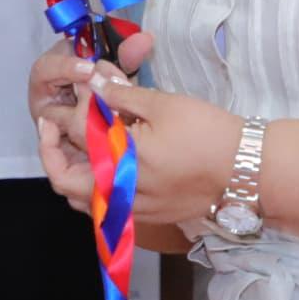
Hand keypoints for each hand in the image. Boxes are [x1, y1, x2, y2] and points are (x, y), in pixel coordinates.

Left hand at [37, 54, 236, 233]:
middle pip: (63, 179)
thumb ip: (122, 96)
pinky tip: (102, 164)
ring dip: (69, 171)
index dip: (74, 103)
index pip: (78, 131)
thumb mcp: (165, 105)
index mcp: (121, 159)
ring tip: (73, 143)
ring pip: (80, 199)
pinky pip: (103, 207)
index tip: (80, 85)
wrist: (247, 172)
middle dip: (51, 149)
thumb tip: (95, 82)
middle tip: (52, 122)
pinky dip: (92, 186)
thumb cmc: (209, 135)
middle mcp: (119, 191)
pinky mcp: (146, 217)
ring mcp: (131, 209)